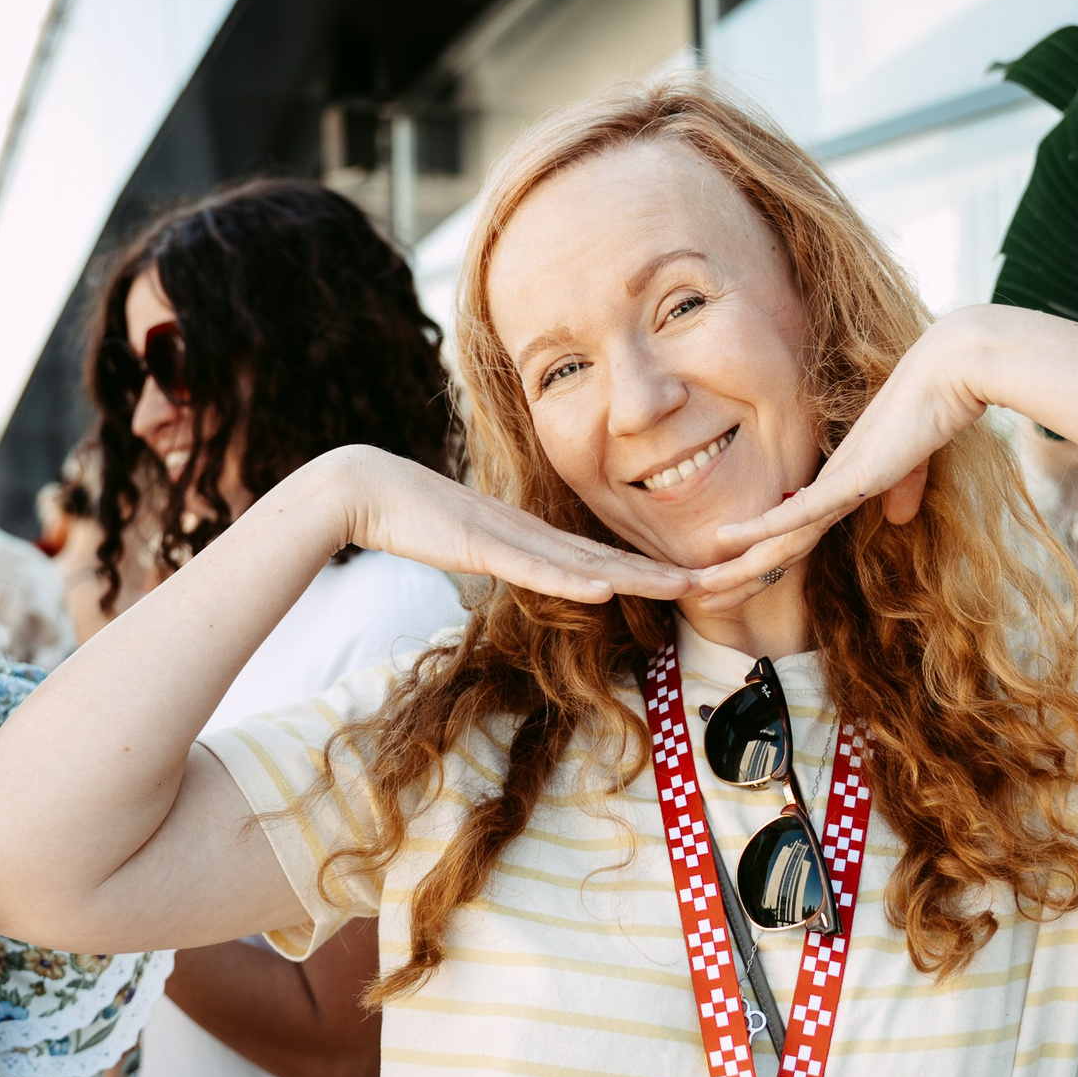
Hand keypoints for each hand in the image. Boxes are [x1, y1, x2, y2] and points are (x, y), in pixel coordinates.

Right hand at [324, 446, 694, 603]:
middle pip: (606, 557)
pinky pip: (534, 568)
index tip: (683, 580)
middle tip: (713, 580)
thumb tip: (516, 567)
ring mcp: (508, 537)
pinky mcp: (481, 544)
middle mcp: (529, 532)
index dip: (642, 569)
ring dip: (637, 576)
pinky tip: (605, 588)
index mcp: (527, 535)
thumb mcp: (464, 544)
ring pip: (584, 561)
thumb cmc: (408, 515)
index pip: (596, 557)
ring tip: (684, 585)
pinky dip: (572, 580)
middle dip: (660, 572)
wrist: (365, 487)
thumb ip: (493, 554)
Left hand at [698, 308, 996, 597]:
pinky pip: (799, 511)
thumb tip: (897, 518)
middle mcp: (828, 486)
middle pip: (774, 545)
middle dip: (736, 576)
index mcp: (839, 486)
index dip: (760, 565)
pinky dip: (763, 528)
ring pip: (776, 537)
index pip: (791, 537)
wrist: (950, 374)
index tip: (733, 586)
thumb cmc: (934, 412)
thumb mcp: (914, 464)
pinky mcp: (851, 478)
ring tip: (699, 587)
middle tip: (696, 597)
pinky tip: (728, 540)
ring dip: (738, 566)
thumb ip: (903, 490)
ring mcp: (836, 482)